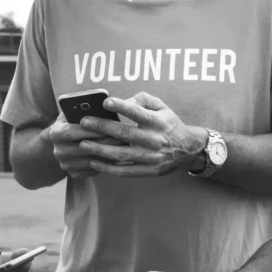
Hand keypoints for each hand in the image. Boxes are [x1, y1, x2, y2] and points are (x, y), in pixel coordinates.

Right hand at [42, 113, 125, 178]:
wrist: (67, 141)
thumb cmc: (76, 121)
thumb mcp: (76, 112)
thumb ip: (85, 109)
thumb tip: (104, 104)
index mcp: (55, 133)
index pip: (72, 131)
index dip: (91, 129)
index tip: (110, 125)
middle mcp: (57, 151)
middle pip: (83, 148)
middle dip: (104, 142)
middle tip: (122, 137)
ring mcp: (65, 164)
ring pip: (90, 161)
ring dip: (108, 154)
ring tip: (124, 147)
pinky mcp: (73, 174)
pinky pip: (92, 171)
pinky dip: (105, 164)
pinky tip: (117, 156)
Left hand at [78, 92, 208, 177]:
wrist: (188, 149)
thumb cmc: (168, 123)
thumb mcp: (161, 106)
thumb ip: (142, 100)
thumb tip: (121, 102)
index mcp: (158, 121)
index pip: (138, 113)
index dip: (122, 107)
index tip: (105, 102)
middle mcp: (155, 140)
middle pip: (125, 134)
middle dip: (102, 128)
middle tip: (83, 122)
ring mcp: (152, 158)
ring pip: (122, 155)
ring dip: (100, 150)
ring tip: (83, 144)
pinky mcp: (149, 171)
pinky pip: (125, 171)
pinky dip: (108, 168)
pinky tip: (94, 162)